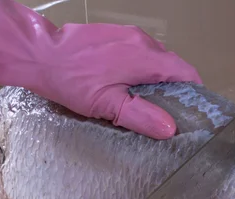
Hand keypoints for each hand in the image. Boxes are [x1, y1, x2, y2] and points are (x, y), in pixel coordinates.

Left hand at [0, 0, 202, 138]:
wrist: (39, 53)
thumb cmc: (72, 80)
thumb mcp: (107, 105)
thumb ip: (141, 115)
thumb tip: (171, 128)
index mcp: (146, 58)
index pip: (186, 73)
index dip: (194, 93)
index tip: (192, 113)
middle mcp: (143, 41)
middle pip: (172, 67)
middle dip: (174, 90)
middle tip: (165, 115)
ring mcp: (129, 35)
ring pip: (155, 60)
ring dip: (156, 80)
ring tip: (144, 103)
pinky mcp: (115, 34)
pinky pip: (139, 52)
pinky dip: (141, 70)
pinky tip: (126, 85)